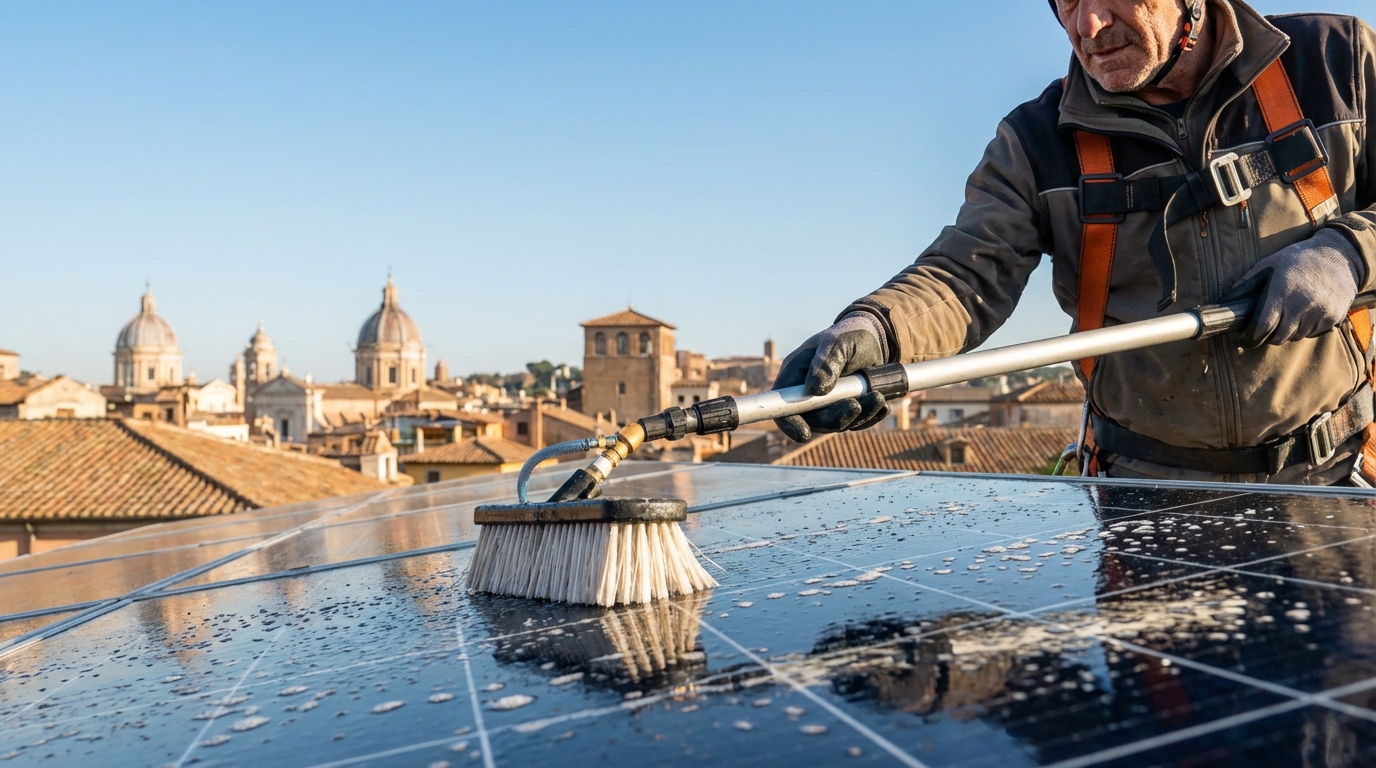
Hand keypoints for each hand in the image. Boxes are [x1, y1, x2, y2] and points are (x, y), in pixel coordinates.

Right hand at [771, 313, 888, 441]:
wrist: (873, 339)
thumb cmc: (849, 335)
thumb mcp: (838, 342)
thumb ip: (826, 362)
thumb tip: (815, 389)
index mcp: (795, 375)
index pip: (782, 405)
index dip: (789, 422)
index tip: (804, 434)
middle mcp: (807, 393)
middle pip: (813, 420)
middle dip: (835, 418)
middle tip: (856, 405)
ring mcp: (827, 404)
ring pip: (838, 424)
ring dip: (859, 415)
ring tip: (878, 397)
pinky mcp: (846, 409)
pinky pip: (856, 422)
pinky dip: (870, 415)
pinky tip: (881, 402)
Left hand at [1224, 228, 1361, 347]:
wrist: (1337, 256)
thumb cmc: (1297, 260)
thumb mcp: (1268, 265)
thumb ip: (1246, 284)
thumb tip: (1224, 302)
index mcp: (1282, 292)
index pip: (1263, 327)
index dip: (1251, 337)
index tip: (1245, 339)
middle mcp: (1301, 304)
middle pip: (1279, 337)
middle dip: (1269, 336)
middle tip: (1266, 328)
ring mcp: (1320, 312)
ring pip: (1296, 337)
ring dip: (1288, 332)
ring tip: (1288, 315)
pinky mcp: (1334, 316)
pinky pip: (1313, 333)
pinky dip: (1306, 328)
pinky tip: (1305, 313)